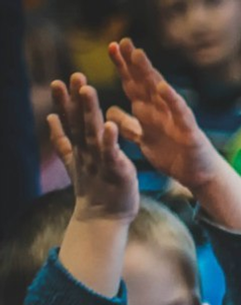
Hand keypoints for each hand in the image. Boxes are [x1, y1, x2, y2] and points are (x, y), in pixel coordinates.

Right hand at [49, 73, 137, 223]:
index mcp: (81, 148)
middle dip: (75, 99)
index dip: (66, 102)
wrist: (104, 219)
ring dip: (89, 111)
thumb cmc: (95, 189)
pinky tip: (108, 125)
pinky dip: (109, 140)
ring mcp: (100, 161)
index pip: (72, 120)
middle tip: (75, 76)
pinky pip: (111, 154)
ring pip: (92, 132)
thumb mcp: (75, 162)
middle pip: (79, 122)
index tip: (60, 80)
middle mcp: (87, 152)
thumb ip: (63, 140)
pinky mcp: (116, 171)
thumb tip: (50, 118)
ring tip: (88, 90)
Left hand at [106, 39, 221, 196]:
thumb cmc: (174, 156)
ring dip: (149, 73)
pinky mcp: (189, 131)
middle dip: (133, 63)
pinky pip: (180, 113)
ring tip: (138, 55)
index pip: (134, 84)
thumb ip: (129, 126)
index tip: (111, 47)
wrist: (198, 175)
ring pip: (160, 92)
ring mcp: (176, 118)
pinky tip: (164, 88)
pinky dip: (172, 100)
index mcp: (149, 111)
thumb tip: (111, 112)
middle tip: (123, 42)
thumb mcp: (145, 140)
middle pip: (145, 82)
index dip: (123, 67)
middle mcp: (162, 110)